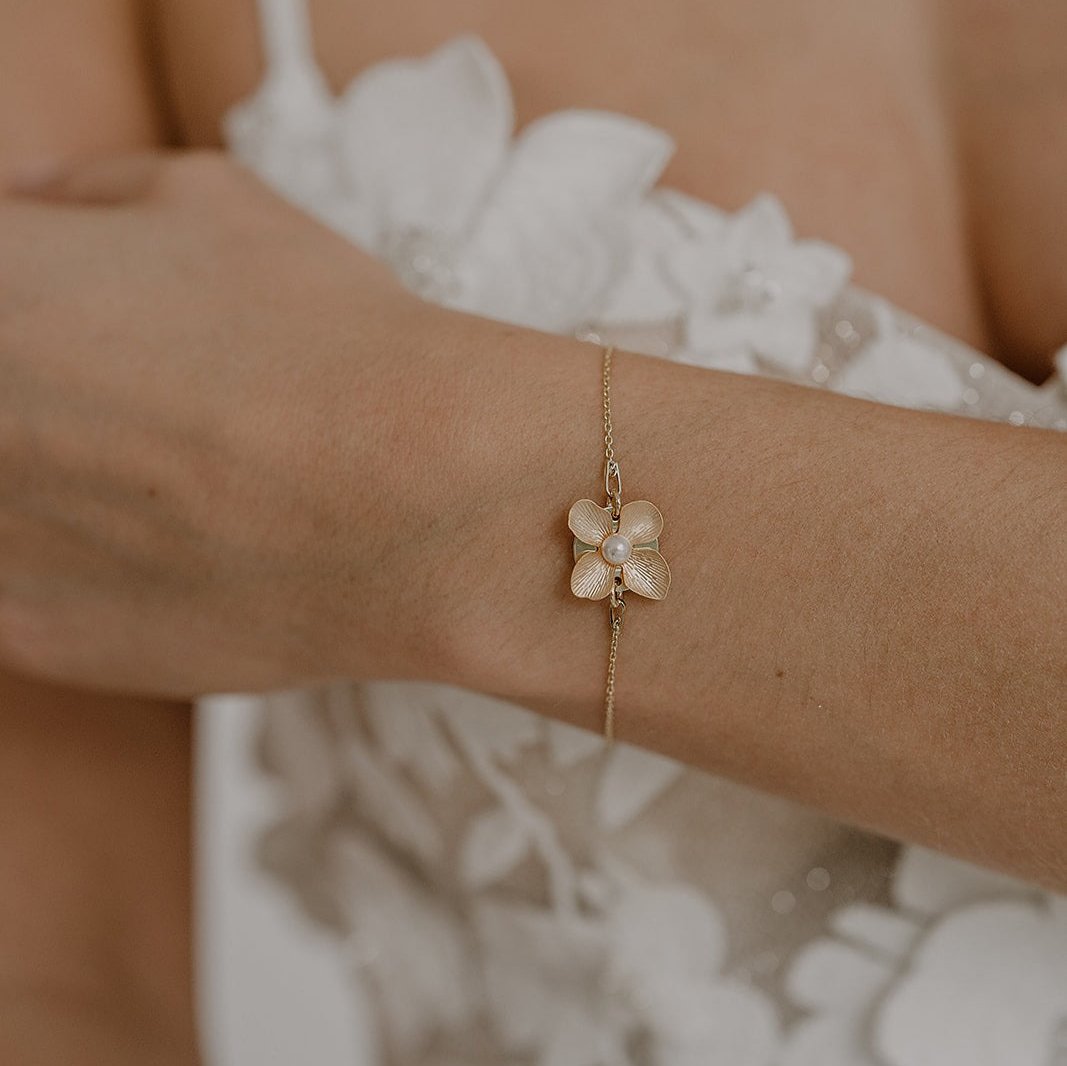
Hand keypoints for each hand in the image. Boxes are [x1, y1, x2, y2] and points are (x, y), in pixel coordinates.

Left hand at [0, 152, 464, 695]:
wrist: (413, 499)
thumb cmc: (321, 341)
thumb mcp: (208, 201)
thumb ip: (84, 194)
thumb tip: (30, 204)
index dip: (40, 302)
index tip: (94, 328)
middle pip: (0, 406)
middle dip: (50, 393)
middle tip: (139, 402)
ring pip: (8, 499)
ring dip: (61, 481)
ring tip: (168, 477)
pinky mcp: (25, 636)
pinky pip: (31, 586)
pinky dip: (90, 566)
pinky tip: (178, 547)